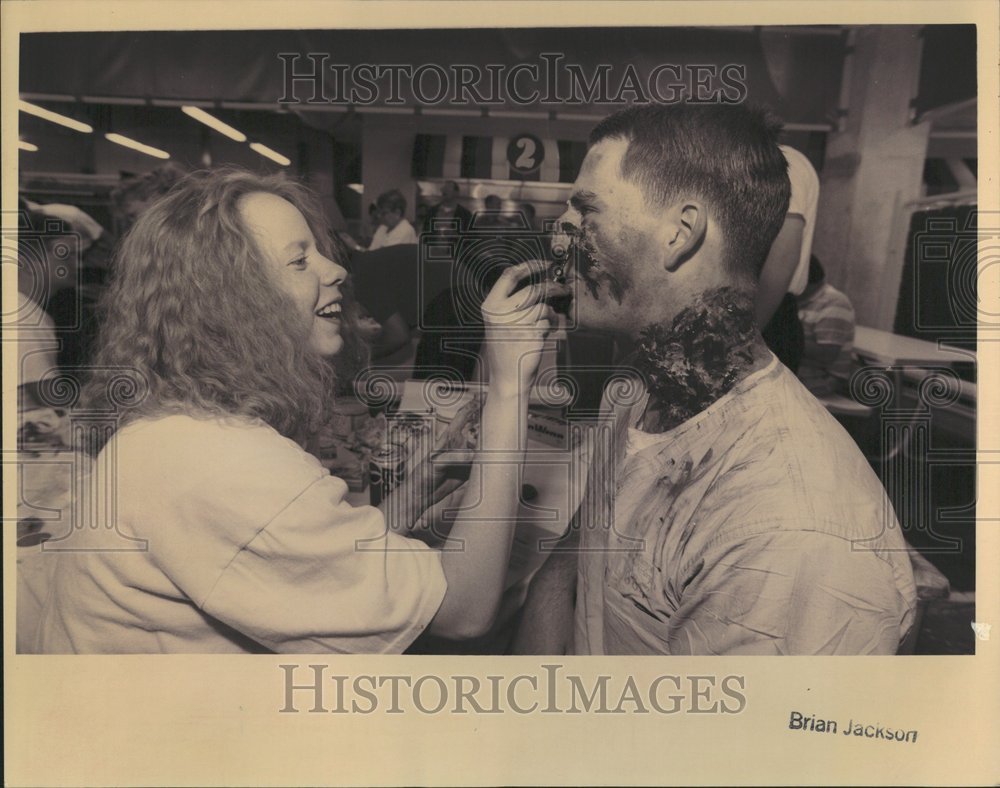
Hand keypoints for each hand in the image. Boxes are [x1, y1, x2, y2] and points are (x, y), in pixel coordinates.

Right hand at [480, 260, 568, 396]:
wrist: (507, 377)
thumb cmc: (505, 350)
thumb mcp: (499, 323)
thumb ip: (510, 304)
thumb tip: (536, 283)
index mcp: (491, 306)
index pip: (509, 275)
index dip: (528, 266)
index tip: (542, 264)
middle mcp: (501, 313)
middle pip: (532, 289)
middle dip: (552, 287)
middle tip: (562, 289)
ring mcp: (516, 324)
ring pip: (543, 306)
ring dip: (551, 312)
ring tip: (549, 321)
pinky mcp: (531, 334)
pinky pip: (547, 321)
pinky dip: (551, 325)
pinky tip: (544, 333)